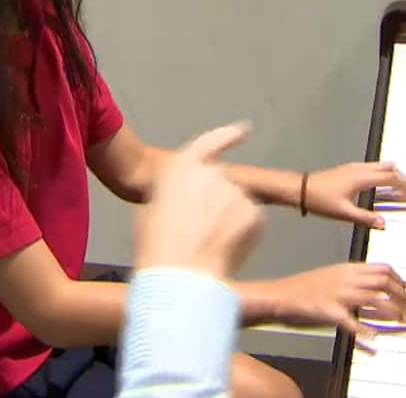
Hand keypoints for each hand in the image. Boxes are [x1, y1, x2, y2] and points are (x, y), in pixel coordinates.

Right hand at [133, 123, 263, 279]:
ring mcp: (236, 192)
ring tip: (208, 248)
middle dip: (217, 204)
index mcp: (182, 168)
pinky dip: (243, 236)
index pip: (209, 143)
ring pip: (237, 206)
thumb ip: (172, 195)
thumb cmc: (156, 248)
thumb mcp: (151, 211)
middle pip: (222, 184)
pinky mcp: (254, 214)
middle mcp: (213, 172)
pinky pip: (251, 224)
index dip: (227, 136)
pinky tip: (224, 253)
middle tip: (202, 234)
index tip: (244, 130)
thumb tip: (183, 202)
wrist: (180, 276)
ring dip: (229, 222)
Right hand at [260, 262, 405, 339]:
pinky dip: (365, 331)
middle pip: (384, 282)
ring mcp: (338, 295)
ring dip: (391, 312)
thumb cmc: (302, 289)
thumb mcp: (331, 276)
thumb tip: (372, 288)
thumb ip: (352, 280)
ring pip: (375, 299)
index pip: (383, 268)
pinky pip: (351, 322)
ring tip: (398, 323)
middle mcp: (345, 279)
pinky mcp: (328, 312)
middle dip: (402, 298)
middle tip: (405, 311)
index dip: (400, 281)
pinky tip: (373, 340)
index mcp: (347, 269)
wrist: (278, 295)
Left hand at [305, 161, 405, 228]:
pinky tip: (379, 184)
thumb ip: (366, 218)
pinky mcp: (348, 170)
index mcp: (362, 178)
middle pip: (389, 167)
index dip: (404, 186)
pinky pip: (371, 168)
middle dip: (402, 177)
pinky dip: (381, 174)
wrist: (301, 189)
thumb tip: (382, 224)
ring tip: (398, 186)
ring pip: (380, 165)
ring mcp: (353, 168)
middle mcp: (359, 169)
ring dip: (392, 174)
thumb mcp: (345, 213)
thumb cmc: (319, 199)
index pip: (391, 177)